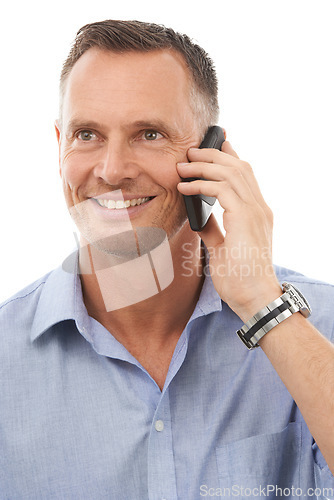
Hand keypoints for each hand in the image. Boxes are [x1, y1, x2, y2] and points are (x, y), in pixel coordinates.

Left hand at [177, 140, 281, 321]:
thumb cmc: (240, 278)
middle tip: (191, 151)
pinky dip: (201, 184)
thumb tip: (199, 216)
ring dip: (204, 166)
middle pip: (239, 167)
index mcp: (256, 213)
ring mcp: (255, 211)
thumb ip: (214, 229)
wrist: (254, 298)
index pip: (244, 176)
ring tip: (182, 166)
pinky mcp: (245, 218)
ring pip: (231, 172)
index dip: (229, 157)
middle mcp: (259, 208)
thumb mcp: (221, 248)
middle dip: (213, 155)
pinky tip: (184, 186)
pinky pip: (222, 189)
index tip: (214, 146)